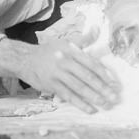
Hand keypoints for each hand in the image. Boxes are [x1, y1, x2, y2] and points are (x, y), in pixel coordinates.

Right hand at [0, 38, 119, 113]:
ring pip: (79, 88)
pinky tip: (90, 109)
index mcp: (71, 51)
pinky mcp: (51, 86)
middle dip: (103, 88)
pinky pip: (68, 96)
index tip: (114, 83)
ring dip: (94, 97)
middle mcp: (65, 62)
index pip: (91, 63)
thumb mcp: (66, 42)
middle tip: (114, 97)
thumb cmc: (50, 51)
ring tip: (106, 104)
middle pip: (87, 77)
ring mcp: (58, 75)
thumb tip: (97, 29)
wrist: (25, 59)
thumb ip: (84, 39)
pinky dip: (80, 104)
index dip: (104, 74)